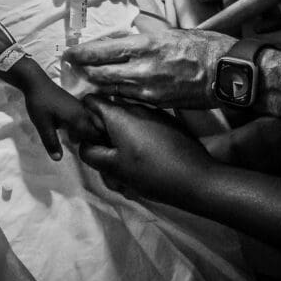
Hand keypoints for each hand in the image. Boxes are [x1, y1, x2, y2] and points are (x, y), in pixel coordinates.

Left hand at [21, 74, 106, 160]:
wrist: (35, 82)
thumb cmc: (39, 104)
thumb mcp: (43, 125)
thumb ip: (51, 142)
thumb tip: (58, 159)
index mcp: (78, 118)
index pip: (95, 135)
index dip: (97, 146)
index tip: (94, 155)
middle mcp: (83, 112)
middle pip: (96, 129)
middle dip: (95, 141)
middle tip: (88, 151)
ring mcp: (80, 107)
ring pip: (91, 123)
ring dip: (88, 134)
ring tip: (77, 143)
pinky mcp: (74, 104)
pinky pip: (85, 118)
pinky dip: (83, 126)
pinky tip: (71, 132)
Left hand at [63, 29, 235, 108]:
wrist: (230, 73)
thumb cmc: (204, 48)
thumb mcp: (170, 33)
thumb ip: (144, 38)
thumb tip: (125, 38)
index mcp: (145, 45)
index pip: (101, 51)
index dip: (81, 54)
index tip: (70, 54)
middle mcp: (142, 68)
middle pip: (100, 73)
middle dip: (85, 72)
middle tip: (75, 68)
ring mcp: (148, 89)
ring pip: (111, 88)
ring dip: (98, 84)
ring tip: (88, 79)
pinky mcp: (157, 103)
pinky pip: (128, 98)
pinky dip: (117, 94)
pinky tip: (112, 90)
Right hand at [78, 96, 213, 205]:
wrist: (198, 179)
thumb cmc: (151, 172)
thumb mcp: (113, 168)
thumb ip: (90, 152)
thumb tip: (83, 143)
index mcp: (119, 114)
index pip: (90, 101)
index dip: (83, 118)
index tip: (87, 139)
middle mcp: (136, 108)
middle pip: (108, 115)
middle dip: (103, 137)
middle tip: (107, 163)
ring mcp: (155, 115)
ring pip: (126, 125)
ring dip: (121, 144)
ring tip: (127, 171)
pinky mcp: (169, 125)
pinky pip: (144, 130)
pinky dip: (138, 144)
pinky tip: (146, 165)